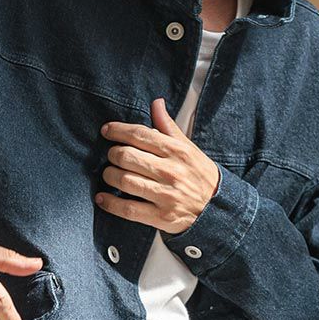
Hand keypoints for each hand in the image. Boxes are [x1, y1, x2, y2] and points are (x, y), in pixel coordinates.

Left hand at [95, 98, 221, 233]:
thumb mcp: (188, 147)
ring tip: (109, 174)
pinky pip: (128, 209)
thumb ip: (168, 127)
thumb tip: (156, 103)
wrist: (217, 208)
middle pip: (127, 157)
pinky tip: (102, 198)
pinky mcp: (161, 216)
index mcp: (176, 151)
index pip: (139, 134)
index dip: (118, 130)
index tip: (106, 131)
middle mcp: (170, 171)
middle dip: (112, 154)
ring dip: (109, 176)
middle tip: (112, 156)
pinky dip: (110, 203)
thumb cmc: (199, 175)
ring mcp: (165, 195)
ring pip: (124, 181)